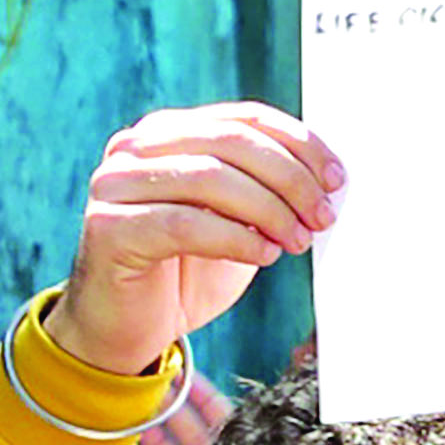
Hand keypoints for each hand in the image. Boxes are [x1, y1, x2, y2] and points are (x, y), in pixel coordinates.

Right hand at [55, 105, 342, 379]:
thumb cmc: (190, 270)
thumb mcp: (240, 220)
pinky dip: (236, 238)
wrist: (133, 326)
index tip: (336, 179)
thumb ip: (269, 190)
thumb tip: (329, 182)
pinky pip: (185, 224)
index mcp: (169, 133)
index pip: (245, 119)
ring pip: (209, 178)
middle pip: (230, 142)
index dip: (300, 145)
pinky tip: (265, 254)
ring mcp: (114, 185)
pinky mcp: (108, 227)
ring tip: (296, 241)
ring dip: (269, 210)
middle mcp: (134, 149)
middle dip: (290, 179)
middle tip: (322, 216)